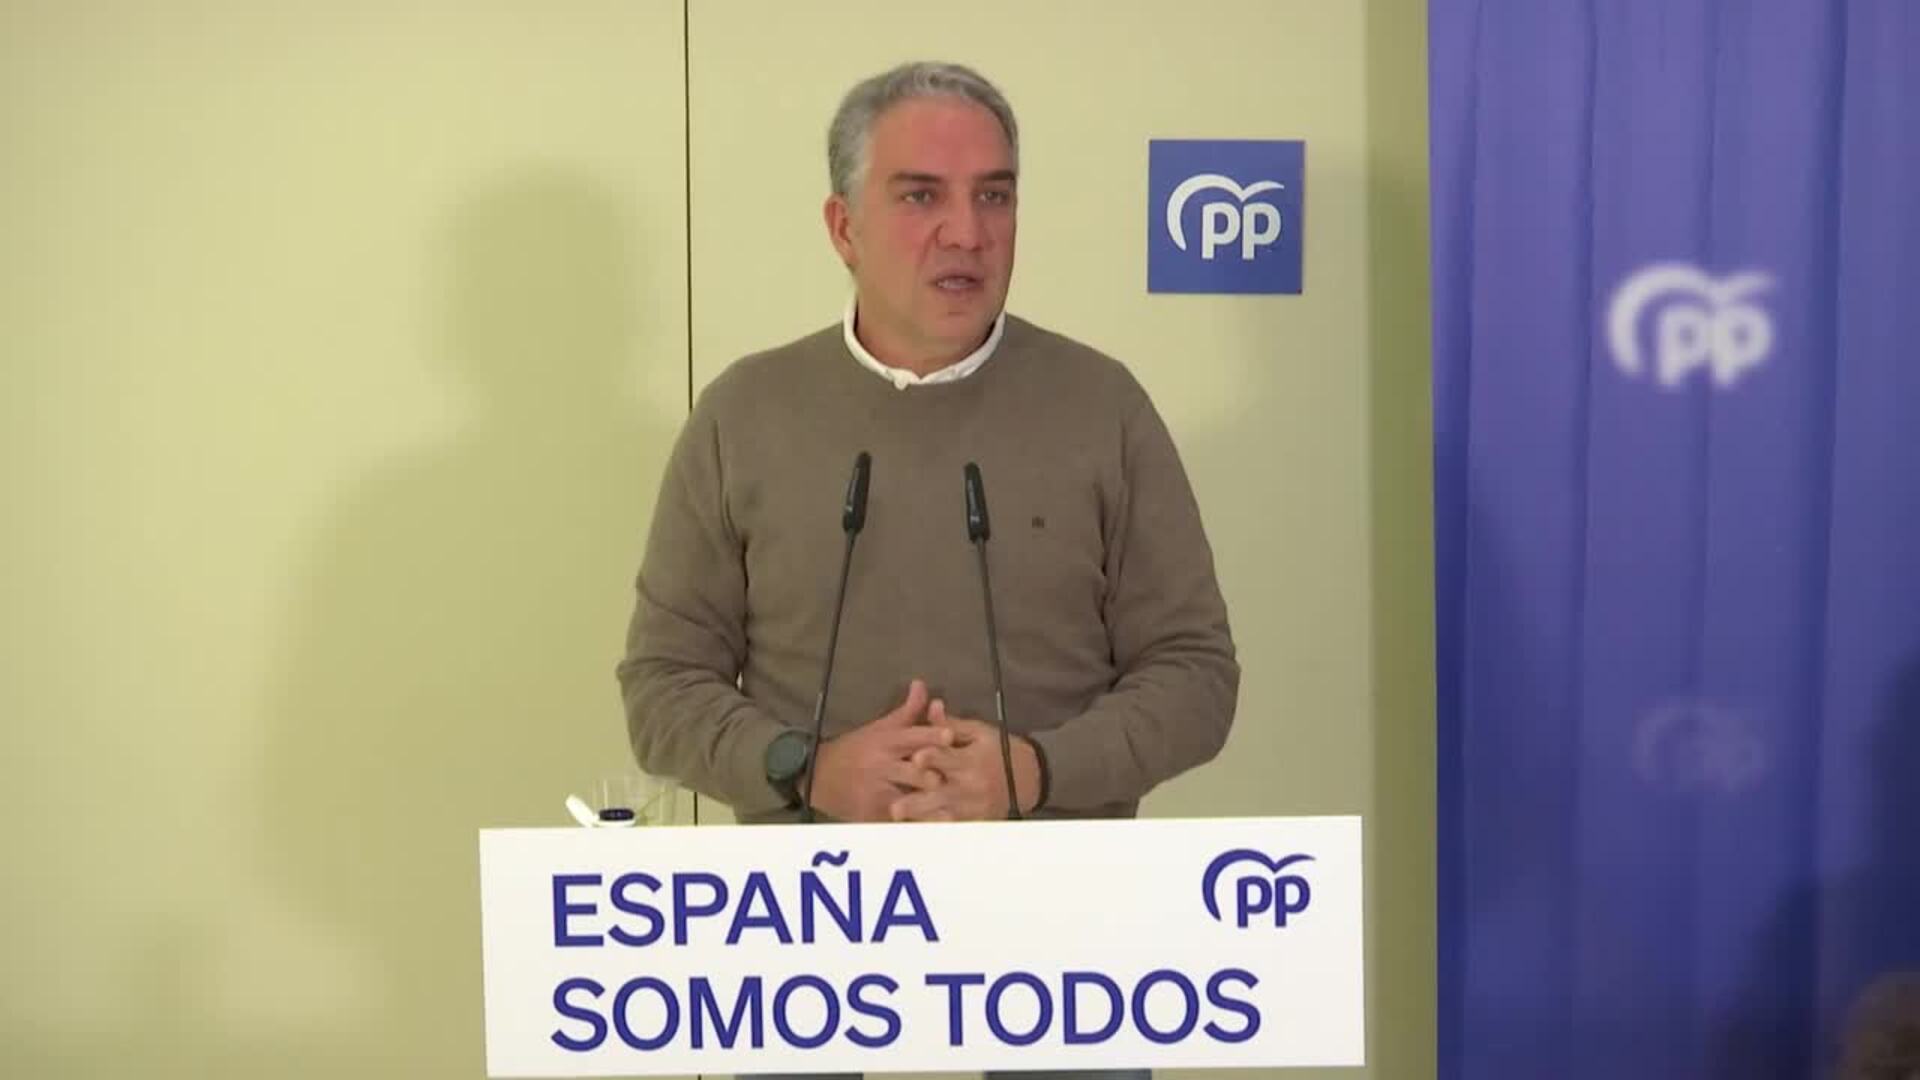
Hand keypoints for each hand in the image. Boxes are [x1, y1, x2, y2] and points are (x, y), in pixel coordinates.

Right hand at [807, 679, 951, 822]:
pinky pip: (897, 823)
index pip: (913, 737)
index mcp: (887, 742)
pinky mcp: (873, 815)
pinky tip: (931, 833)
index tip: (950, 736)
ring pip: (907, 800)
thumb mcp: (879, 728)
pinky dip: (914, 827)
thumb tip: (923, 684)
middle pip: (913, 772)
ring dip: (927, 807)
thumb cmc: (855, 749)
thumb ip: (906, 711)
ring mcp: (877, 792)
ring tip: (950, 815)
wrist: (818, 776)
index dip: (932, 736)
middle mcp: (883, 766)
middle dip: (931, 777)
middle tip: (950, 780)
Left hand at [890, 699, 1039, 821]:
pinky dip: (934, 829)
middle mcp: (971, 785)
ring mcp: (972, 807)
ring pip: (943, 815)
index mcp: (971, 759)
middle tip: (895, 808)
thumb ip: (952, 724)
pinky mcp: (975, 820)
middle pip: (940, 793)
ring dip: (920, 819)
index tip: (915, 759)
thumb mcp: (979, 732)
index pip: (947, 758)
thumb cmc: (999, 750)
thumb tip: (932, 707)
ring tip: (900, 824)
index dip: (931, 758)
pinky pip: (952, 827)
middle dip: (918, 800)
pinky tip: (916, 832)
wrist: (1029, 778)